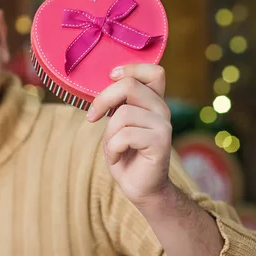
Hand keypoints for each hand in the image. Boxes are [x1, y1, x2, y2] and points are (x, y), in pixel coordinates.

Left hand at [87, 64, 172, 206]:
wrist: (140, 187)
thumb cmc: (126, 154)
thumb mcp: (117, 123)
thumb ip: (118, 103)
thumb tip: (107, 83)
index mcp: (153, 102)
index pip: (154, 71)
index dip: (131, 68)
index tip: (111, 77)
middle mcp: (161, 110)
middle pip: (130, 85)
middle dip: (103, 99)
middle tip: (92, 117)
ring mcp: (163, 126)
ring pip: (123, 114)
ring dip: (109, 134)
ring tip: (113, 147)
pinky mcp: (161, 143)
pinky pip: (125, 135)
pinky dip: (113, 148)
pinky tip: (117, 156)